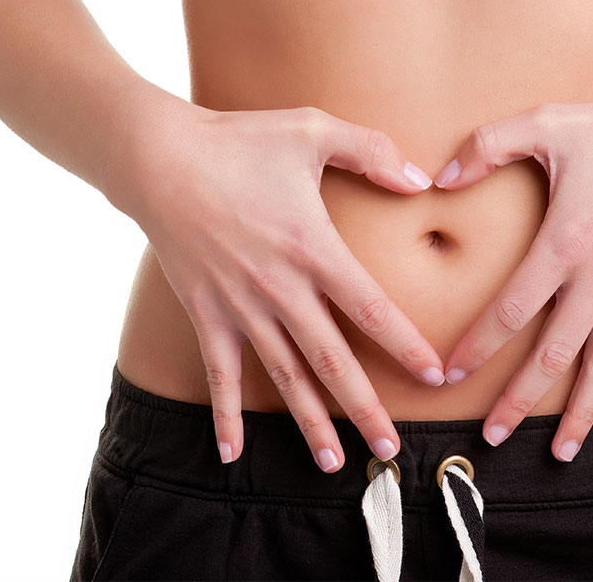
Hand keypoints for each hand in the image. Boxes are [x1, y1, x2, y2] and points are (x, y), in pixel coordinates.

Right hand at [125, 103, 443, 470]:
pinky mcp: (204, 313)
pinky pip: (217, 373)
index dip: (406, 346)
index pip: (372, 309)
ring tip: (335, 463)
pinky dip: (224, 414)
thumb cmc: (238, 140)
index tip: (435, 377)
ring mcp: (240, 306)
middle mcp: (281, 288)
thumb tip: (422, 181)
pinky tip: (231, 453)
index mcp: (314, 248)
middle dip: (365, 407)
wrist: (157, 156)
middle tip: (392, 448)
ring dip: (309, 422)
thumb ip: (371, 151)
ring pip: (283, 376)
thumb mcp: (312, 128)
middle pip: (332, 360)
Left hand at [433, 90, 592, 459]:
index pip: (510, 310)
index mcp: (564, 243)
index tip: (451, 372)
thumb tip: (438, 179)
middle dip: (518, 400)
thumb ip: (487, 146)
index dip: (477, 345)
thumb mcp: (546, 123)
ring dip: (580, 413)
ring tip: (561, 452)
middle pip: (552, 355)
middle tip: (492, 436)